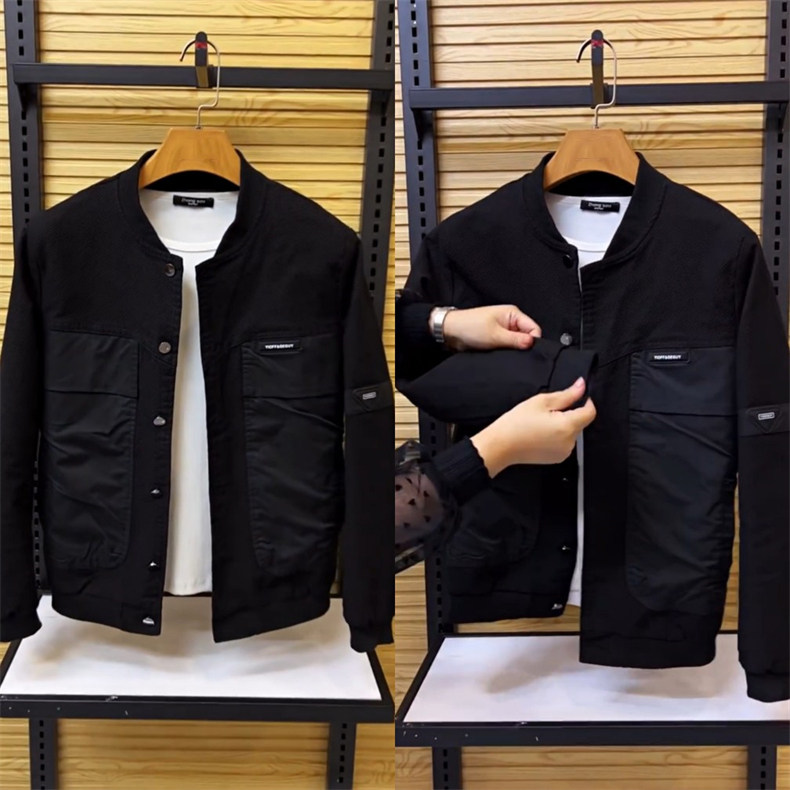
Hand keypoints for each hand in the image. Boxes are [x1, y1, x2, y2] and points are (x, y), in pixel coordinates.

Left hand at [436, 305, 541, 350]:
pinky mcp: (496, 338)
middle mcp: (510, 321)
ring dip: (511, 350)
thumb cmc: (469, 327)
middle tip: (511, 353)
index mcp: (513, 314)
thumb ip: (516, 340)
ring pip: (516, 343)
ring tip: (501, 352)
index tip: (525, 351)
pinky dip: (504, 351)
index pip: (534, 329)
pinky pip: (507, 346)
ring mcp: (503, 329)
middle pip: (526, 336)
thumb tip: (532, 343)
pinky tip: (498, 354)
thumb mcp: (495, 335)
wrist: (450, 331)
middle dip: (521, 346)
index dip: (532, 341)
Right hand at [470, 377, 596, 476]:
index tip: (576, 396)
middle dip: (569, 413)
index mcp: (568, 426)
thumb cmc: (516, 423)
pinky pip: (564, 443)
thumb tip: (581, 386)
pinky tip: (540, 433)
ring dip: (563, 425)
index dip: (586, 401)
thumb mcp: (541, 402)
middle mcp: (570, 442)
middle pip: (580, 422)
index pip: (590, 412)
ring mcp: (564, 453)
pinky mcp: (557, 458)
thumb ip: (566, 395)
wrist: (501, 446)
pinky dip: (557, 436)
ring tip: (541, 423)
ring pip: (572, 432)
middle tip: (548, 411)